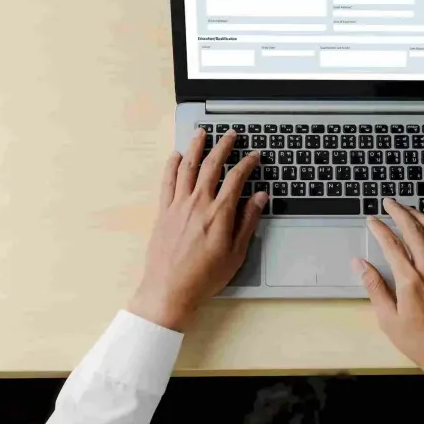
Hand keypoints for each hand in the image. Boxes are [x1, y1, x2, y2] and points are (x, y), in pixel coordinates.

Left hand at [127, 129, 267, 331]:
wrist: (169, 290)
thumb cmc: (204, 277)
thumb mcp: (236, 253)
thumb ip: (248, 222)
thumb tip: (260, 198)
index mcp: (219, 213)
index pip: (236, 178)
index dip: (248, 163)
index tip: (255, 155)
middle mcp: (198, 203)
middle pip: (211, 165)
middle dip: (223, 146)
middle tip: (231, 134)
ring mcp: (178, 205)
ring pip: (187, 166)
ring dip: (195, 146)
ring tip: (202, 133)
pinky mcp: (163, 212)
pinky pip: (167, 181)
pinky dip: (171, 165)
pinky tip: (175, 156)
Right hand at [354, 199, 423, 400]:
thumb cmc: (420, 343)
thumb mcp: (388, 319)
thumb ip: (375, 288)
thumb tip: (360, 265)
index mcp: (410, 281)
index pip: (391, 244)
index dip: (379, 229)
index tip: (371, 220)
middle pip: (414, 230)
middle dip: (399, 213)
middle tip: (389, 203)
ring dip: (422, 216)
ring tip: (411, 209)